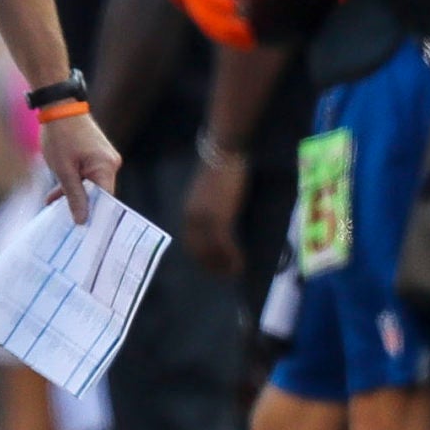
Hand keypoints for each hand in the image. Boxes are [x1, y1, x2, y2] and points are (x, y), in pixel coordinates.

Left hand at [39, 112, 119, 223]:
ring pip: (91, 185)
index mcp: (106, 167)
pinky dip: (74, 183)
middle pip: (99, 194)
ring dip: (73, 194)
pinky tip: (56, 194)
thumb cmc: (60, 136)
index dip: (95, 216)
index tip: (83, 231)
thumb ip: (74, 196)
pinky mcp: (96, 155)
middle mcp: (111, 163)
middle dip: (81, 206)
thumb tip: (82, 220)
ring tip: (53, 205)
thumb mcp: (63, 170)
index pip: (106, 201)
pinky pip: (88, 176)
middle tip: (65, 223)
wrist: (58, 107)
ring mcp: (104, 158)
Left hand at [181, 149, 248, 278]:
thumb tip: (217, 225)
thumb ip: (207, 210)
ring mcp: (205, 220)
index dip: (200, 257)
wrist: (223, 154)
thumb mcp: (206, 194)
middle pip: (199, 251)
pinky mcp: (220, 219)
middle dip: (211, 266)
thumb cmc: (218, 170)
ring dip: (223, 265)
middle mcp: (192, 219)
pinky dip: (233, 258)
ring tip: (234, 273)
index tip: (211, 266)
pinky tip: (241, 265)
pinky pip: (225, 246)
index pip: (190, 243)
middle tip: (224, 275)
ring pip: (212, 252)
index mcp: (188, 213)